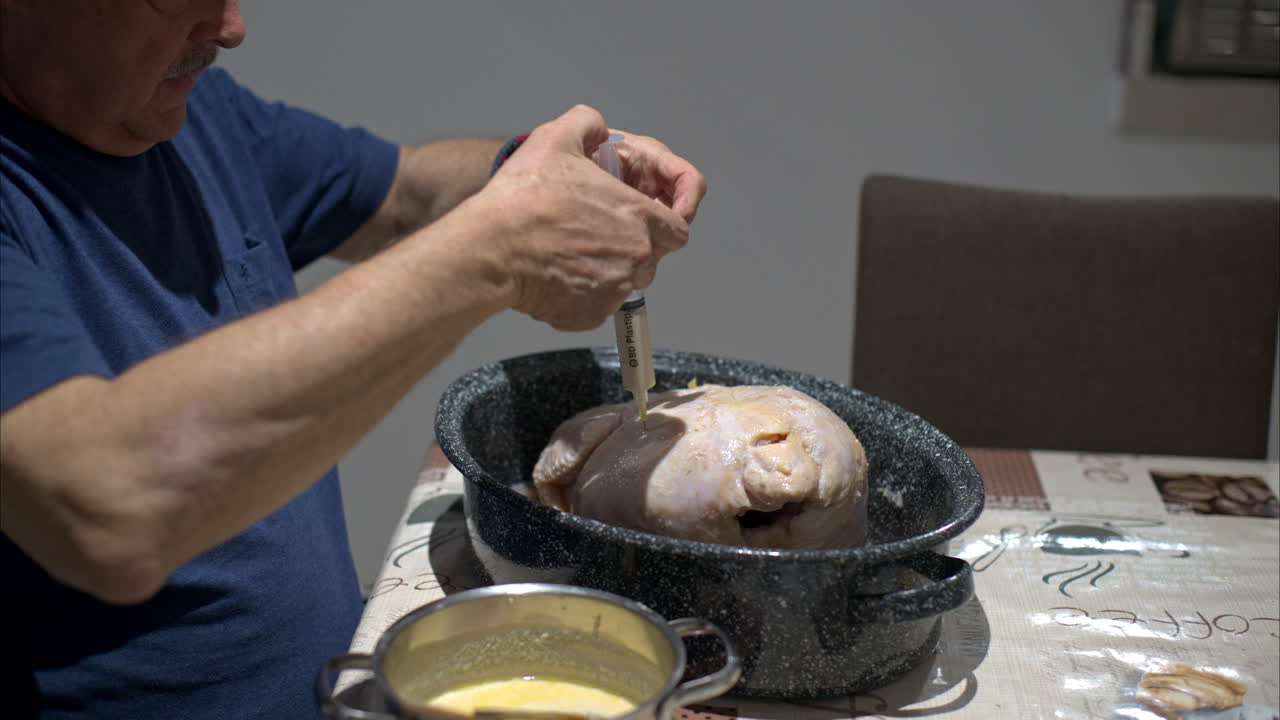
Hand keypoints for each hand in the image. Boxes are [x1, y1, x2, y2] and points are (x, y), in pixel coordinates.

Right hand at [481, 105, 698, 330]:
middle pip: (654, 255)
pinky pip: (600, 303)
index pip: (679, 227)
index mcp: (638, 216)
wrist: (490, 248)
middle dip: (635, 241)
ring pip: (628, 281)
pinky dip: (585, 290)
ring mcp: (614, 290)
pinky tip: (558, 269)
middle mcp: (635, 256)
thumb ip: (589, 124)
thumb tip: (599, 129)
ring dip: (612, 265)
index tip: (649, 217)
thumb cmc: (524, 197)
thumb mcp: (556, 137)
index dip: (667, 219)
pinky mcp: (591, 315)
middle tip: (600, 226)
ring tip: (574, 246)